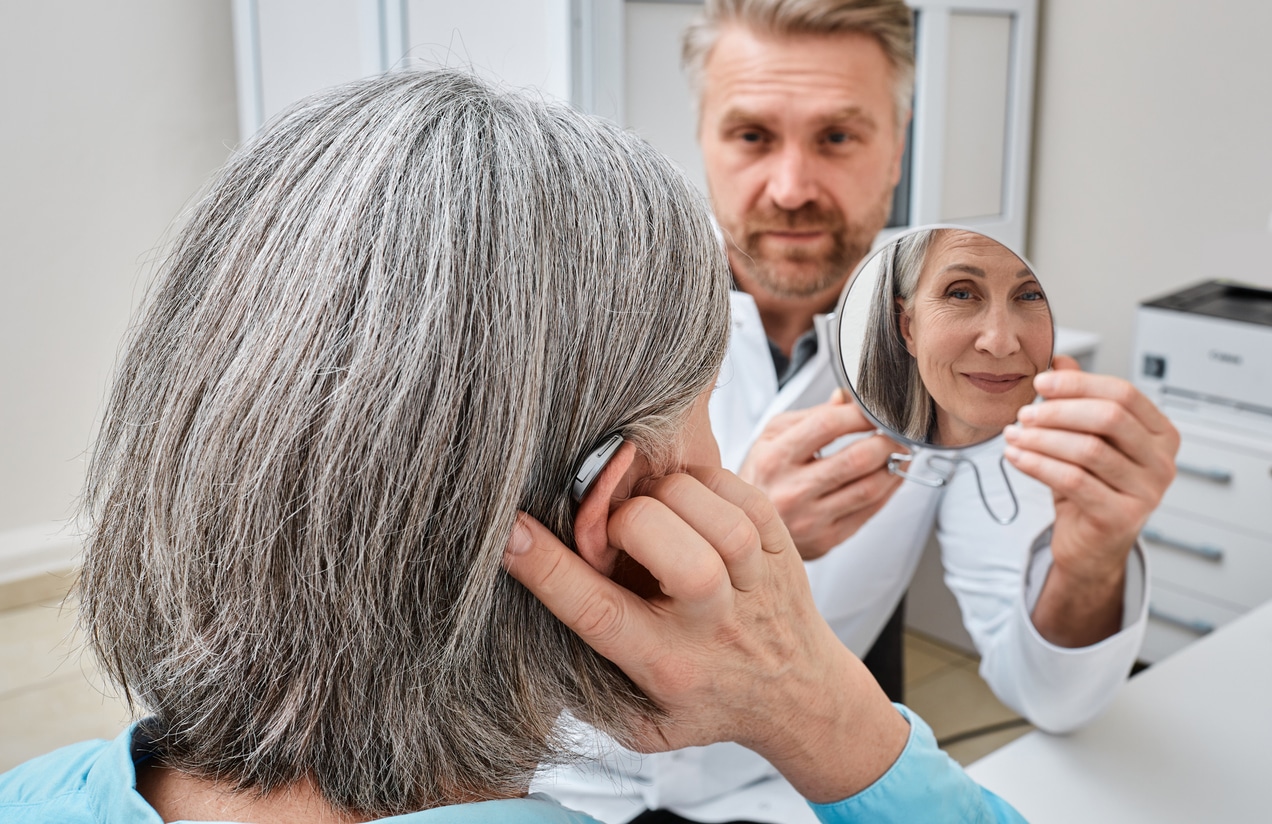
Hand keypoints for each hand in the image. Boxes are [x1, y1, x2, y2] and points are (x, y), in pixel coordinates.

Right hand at [502, 467, 906, 802]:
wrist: (801, 696)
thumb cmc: (706, 702)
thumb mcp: (640, 724)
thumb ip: (584, 686)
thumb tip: (518, 626)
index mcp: (668, 664)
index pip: (599, 612)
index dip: (549, 569)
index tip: (510, 532)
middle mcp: (714, 622)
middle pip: (664, 548)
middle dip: (622, 522)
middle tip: (615, 532)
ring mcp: (754, 580)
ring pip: (705, 510)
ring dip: (663, 497)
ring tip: (652, 513)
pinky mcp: (781, 544)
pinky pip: (736, 489)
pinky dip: (701, 481)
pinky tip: (687, 502)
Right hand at [740, 390, 902, 559]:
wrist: (747, 527)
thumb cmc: (762, 476)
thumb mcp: (771, 437)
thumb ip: (811, 416)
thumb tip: (847, 399)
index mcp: (775, 458)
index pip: (827, 426)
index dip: (860, 414)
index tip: (878, 409)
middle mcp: (791, 490)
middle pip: (855, 459)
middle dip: (887, 441)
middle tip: (900, 432)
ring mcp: (810, 519)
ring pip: (869, 488)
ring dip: (895, 467)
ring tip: (900, 453)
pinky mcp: (827, 539)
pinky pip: (869, 512)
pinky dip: (889, 491)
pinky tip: (892, 477)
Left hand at [1004, 355, 1178, 644]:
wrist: (1090, 546)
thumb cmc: (1090, 487)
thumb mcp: (1085, 438)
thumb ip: (1078, 399)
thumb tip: (1060, 360)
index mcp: (1160, 434)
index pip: (1123, 393)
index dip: (1078, 384)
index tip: (1040, 383)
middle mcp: (1162, 462)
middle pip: (1109, 417)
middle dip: (1059, 410)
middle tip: (1024, 413)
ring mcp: (1147, 492)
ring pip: (1088, 450)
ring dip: (1042, 438)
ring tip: (1012, 435)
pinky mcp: (1121, 518)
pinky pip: (1073, 481)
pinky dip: (1038, 464)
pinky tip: (1015, 456)